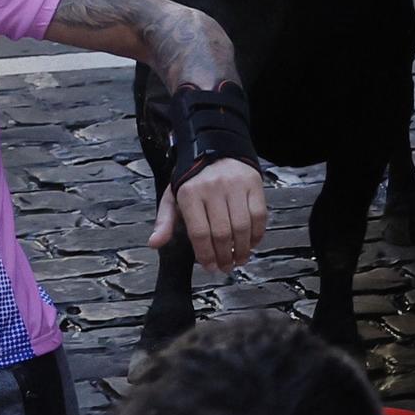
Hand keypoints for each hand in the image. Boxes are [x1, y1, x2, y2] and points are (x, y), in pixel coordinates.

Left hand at [150, 159, 268, 272]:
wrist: (217, 147)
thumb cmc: (193, 178)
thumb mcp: (173, 196)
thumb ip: (165, 221)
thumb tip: (155, 243)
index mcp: (190, 193)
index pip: (199, 233)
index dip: (206, 255)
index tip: (210, 267)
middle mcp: (213, 188)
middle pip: (222, 233)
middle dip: (225, 256)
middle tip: (226, 267)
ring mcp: (235, 185)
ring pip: (242, 226)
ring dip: (242, 249)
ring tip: (239, 259)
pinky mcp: (253, 184)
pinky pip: (259, 215)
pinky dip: (257, 234)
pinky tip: (251, 243)